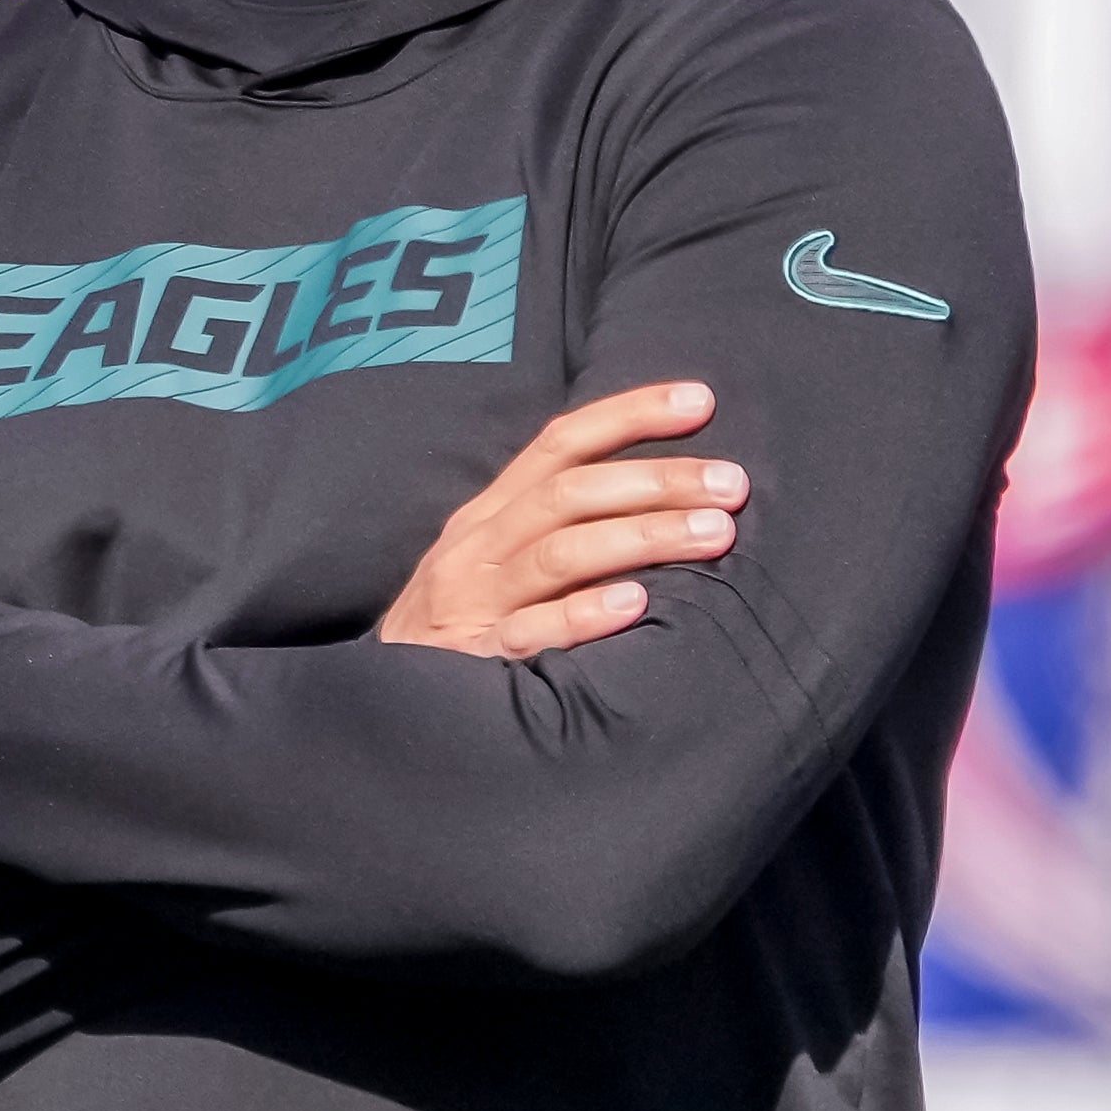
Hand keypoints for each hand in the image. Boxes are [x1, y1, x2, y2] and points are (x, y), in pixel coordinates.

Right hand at [379, 381, 743, 658]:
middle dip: (658, 481)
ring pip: (562, 553)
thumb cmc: (461, 624)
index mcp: (489, 513)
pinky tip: (637, 605)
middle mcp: (479, 547)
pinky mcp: (476, 662)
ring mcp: (475, 603)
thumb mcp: (492, 559)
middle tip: (733, 484)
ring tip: (716, 535)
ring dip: (645, 537)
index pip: (561, 442)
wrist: (377, 709)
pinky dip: (584, 614)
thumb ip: (556, 525)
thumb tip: (661, 489)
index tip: (700, 401)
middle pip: (572, 493)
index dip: (629, 414)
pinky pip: (532, 633)